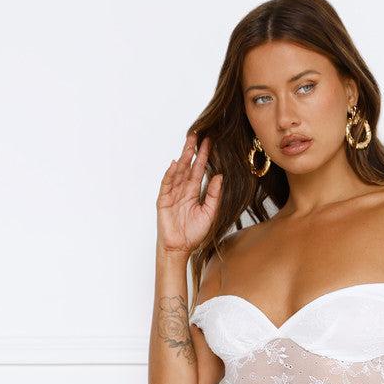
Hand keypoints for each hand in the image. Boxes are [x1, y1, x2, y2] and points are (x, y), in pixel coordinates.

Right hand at [156, 132, 221, 256]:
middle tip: (198, 134)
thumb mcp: (210, 213)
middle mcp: (183, 190)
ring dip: (184, 158)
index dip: (204, 156)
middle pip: (188, 166)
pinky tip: (176, 164)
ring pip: (178, 172)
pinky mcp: (163, 201)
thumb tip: (220, 177)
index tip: (210, 142)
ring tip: (189, 144)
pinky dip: (171, 174)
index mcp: (194, 192)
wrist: (180, 249)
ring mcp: (172, 194)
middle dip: (192, 151)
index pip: (199, 170)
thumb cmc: (194, 234)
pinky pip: (167, 185)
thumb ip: (214, 195)